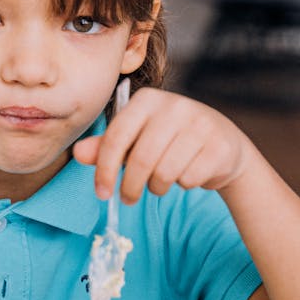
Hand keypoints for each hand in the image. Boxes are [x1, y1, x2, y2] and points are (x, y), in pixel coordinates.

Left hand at [73, 87, 252, 201]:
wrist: (221, 141)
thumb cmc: (168, 140)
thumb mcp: (135, 139)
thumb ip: (106, 146)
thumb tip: (78, 153)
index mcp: (147, 99)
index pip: (117, 136)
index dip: (104, 169)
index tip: (101, 193)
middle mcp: (175, 106)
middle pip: (141, 159)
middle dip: (129, 187)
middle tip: (127, 199)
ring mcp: (200, 124)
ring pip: (165, 173)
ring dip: (157, 187)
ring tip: (160, 181)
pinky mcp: (219, 146)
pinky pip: (188, 180)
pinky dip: (182, 185)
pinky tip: (187, 173)